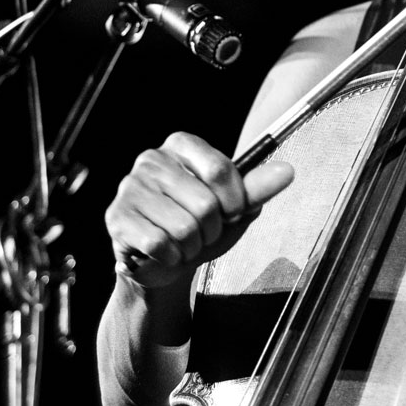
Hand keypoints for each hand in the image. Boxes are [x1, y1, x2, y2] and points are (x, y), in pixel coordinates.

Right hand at [104, 132, 293, 290]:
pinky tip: (164, 251)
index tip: (233, 213)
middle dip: (212, 230)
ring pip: (184, 228)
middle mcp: (152, 160)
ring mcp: (130, 187)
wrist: (164, 259)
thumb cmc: (201, 226)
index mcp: (181, 146)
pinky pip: (160, 244)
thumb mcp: (233, 206)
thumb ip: (258, 188)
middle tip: (202, 232)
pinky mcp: (118, 218)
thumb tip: (288, 171)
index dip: (234, 201)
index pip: (219, 168)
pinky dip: (171, 257)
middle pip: (204, 204)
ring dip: (192, 246)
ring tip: (183, 242)